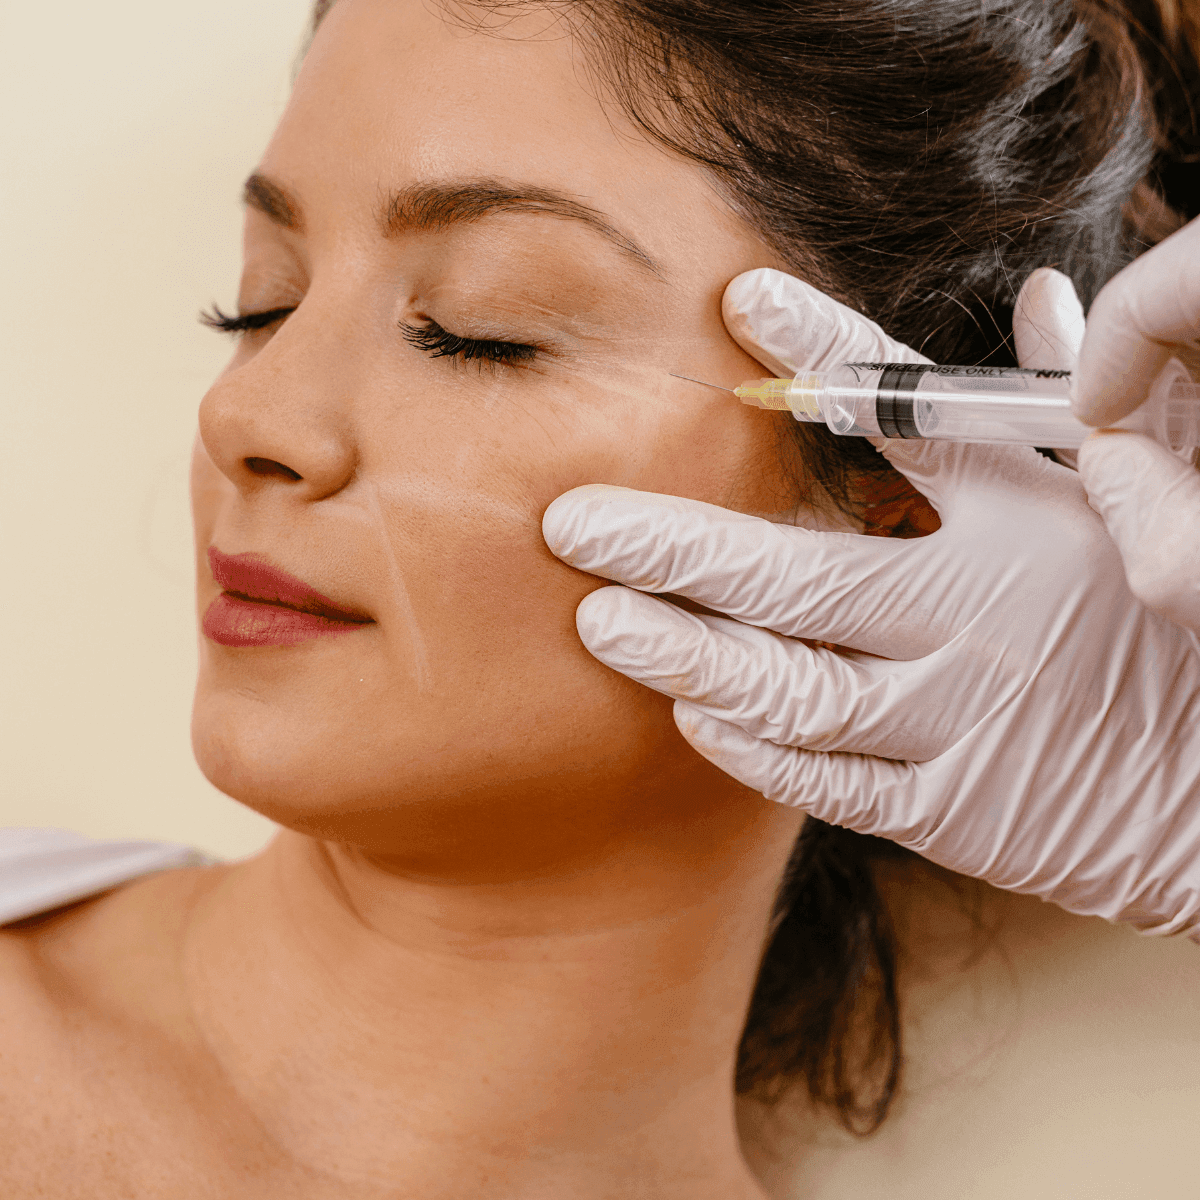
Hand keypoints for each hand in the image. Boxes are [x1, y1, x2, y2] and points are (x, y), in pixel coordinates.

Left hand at [543, 268, 1199, 937]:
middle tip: (571, 524)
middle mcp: (979, 609)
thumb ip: (1062, 410)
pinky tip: (686, 712)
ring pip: (787, 685)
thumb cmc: (1167, 623)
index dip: (823, 356)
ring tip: (598, 620)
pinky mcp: (950, 805)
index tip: (740, 303)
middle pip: (793, 575)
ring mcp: (958, 714)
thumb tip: (1044, 298)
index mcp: (1026, 517)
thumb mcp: (1132, 502)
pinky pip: (823, 776)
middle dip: (670, 545)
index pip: (911, 416)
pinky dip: (747, 744)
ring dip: (681, 653)